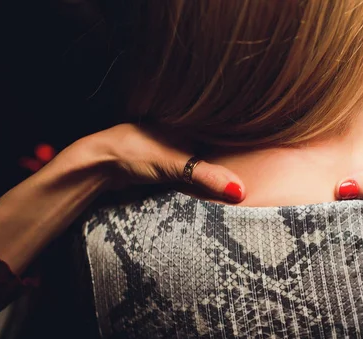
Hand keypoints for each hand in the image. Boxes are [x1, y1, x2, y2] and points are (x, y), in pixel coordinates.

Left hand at [76, 123, 244, 201]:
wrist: (98, 163)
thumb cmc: (134, 152)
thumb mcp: (177, 165)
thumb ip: (208, 177)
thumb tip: (240, 191)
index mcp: (190, 122)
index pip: (224, 130)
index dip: (244, 142)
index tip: (264, 154)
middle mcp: (183, 132)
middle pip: (215, 146)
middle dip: (231, 159)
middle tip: (254, 174)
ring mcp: (173, 147)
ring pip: (203, 158)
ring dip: (215, 170)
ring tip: (236, 183)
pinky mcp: (163, 163)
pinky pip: (190, 170)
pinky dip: (200, 177)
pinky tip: (208, 186)